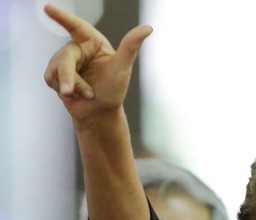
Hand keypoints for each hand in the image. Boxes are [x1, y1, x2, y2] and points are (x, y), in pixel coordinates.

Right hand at [43, 4, 151, 119]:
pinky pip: (50, 78)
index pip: (77, 27)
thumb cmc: (114, 90)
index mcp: (93, 43)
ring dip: (71, 86)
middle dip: (67, 75)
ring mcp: (65, 61)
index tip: (47, 8)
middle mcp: (78, 49)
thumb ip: (130, 46)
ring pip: (56, 69)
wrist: (101, 113)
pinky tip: (74, 95)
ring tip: (87, 94)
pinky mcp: (55, 74)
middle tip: (69, 91)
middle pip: (65, 56)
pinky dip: (63, 90)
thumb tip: (148, 28)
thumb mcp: (122, 68)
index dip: (62, 17)